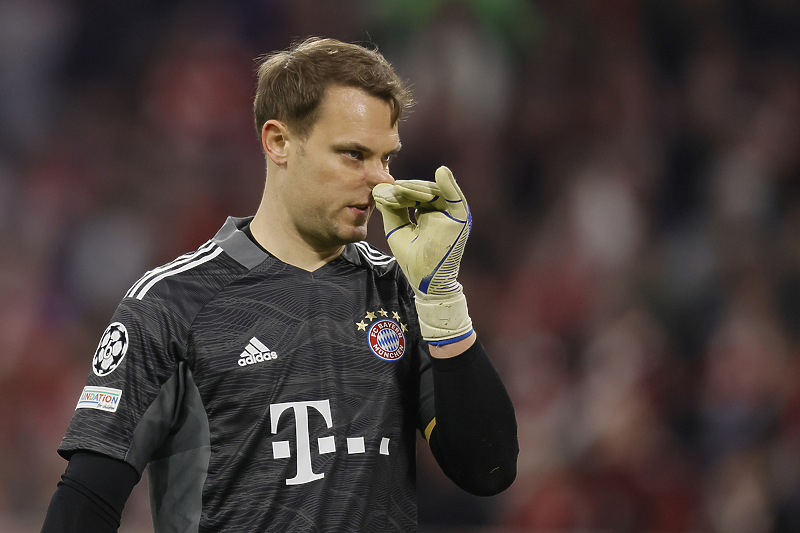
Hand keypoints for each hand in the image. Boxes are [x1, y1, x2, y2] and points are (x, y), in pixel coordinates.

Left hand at [373, 166, 472, 344]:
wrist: (424, 281)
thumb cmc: (412, 259)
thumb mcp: (397, 229)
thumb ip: (391, 209)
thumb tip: (380, 189)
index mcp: (428, 213)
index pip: (414, 196)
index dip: (399, 193)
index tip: (382, 193)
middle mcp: (441, 212)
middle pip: (425, 191)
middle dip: (407, 189)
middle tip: (390, 189)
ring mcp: (451, 215)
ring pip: (436, 192)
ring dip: (418, 188)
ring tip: (400, 188)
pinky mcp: (460, 219)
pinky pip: (456, 199)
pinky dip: (450, 185)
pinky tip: (441, 173)